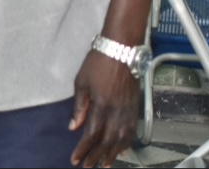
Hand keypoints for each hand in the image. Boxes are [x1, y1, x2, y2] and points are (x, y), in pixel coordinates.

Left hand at [68, 50, 139, 167]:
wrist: (121, 51)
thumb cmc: (97, 63)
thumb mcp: (81, 82)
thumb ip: (79, 107)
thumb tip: (73, 127)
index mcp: (102, 105)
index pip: (92, 134)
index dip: (83, 149)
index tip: (75, 159)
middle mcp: (117, 112)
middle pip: (107, 141)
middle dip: (97, 156)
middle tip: (88, 166)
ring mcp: (128, 111)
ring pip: (121, 139)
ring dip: (112, 154)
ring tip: (104, 165)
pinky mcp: (135, 108)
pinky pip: (132, 131)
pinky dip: (126, 143)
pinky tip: (120, 150)